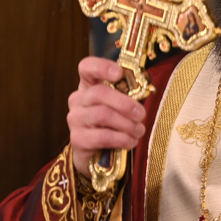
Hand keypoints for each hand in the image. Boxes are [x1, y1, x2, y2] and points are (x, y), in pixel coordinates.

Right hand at [68, 56, 145, 178]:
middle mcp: (77, 99)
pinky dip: (121, 139)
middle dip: (125, 104)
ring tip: (139, 131)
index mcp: (88, 85)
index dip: (102, 67)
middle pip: (99, 93)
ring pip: (102, 115)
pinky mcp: (77, 139)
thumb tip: (146, 90)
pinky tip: (131, 142)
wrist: (96, 153)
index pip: (87, 67)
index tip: (119, 73)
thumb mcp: (120, 106)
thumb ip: (128, 95)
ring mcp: (74, 119)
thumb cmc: (112, 123)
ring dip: (126, 124)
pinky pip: (102, 136)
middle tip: (142, 114)